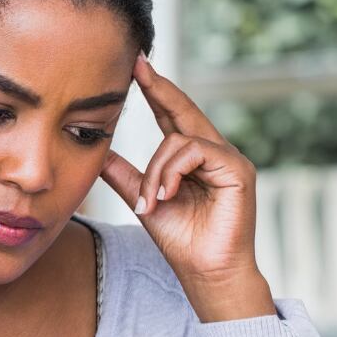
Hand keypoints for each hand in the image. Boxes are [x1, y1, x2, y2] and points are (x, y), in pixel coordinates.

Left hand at [99, 55, 273, 320]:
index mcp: (193, 158)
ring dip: (156, 170)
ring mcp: (229, 159)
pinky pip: (195, 152)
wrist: (205, 272)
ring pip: (179, 139)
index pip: (171, 117)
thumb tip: (98, 152)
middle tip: (137, 64)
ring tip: (151, 200)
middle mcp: (214, 152)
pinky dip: (172, 173)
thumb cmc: (180, 240)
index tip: (136, 67)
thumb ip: (124, 175)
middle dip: (159, 88)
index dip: (155, 92)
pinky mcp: (238, 169)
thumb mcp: (143, 200)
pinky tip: (164, 196)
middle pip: (183, 111)